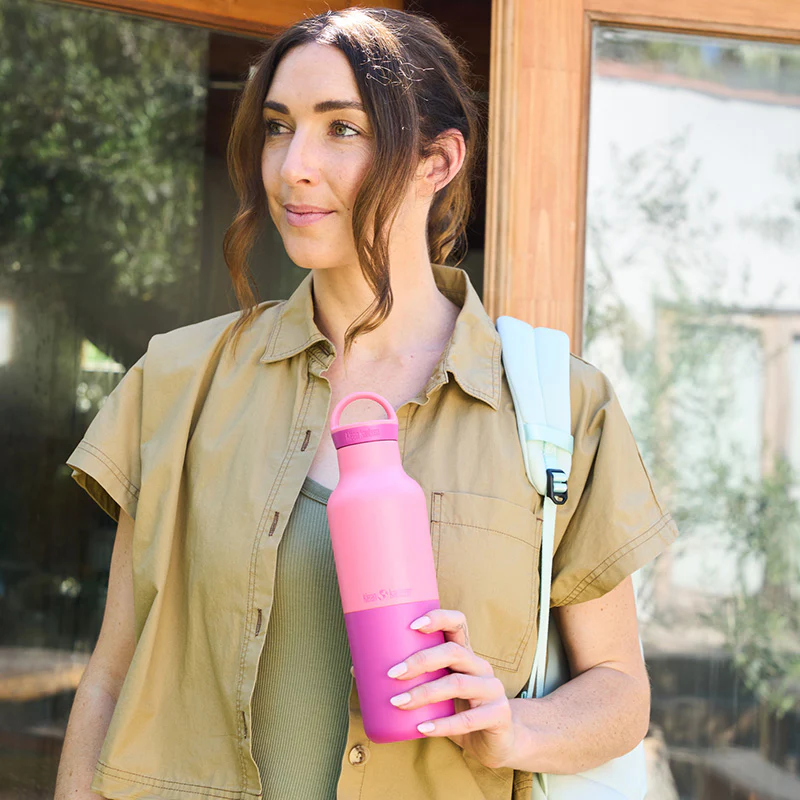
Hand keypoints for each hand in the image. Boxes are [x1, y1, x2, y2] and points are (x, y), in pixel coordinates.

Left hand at [386, 608, 516, 769]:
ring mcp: (492, 690)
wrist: (497, 743)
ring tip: (399, 702)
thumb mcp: (436, 692)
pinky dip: (443, 724)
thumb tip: (358, 668)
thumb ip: (409, 681)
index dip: (437, 618)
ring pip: (458, 683)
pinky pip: (469, 719)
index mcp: (466, 653)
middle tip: (393, 673)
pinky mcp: (498, 715)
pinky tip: (422, 728)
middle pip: (453, 652)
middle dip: (420, 660)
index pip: (458, 622)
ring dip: (424, 692)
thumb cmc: (459, 710)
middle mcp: (481, 666)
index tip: (412, 624)